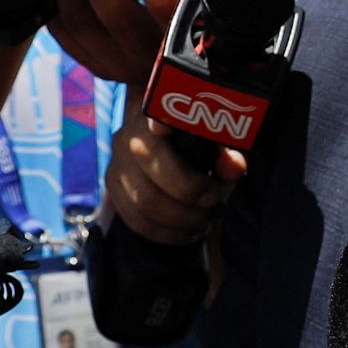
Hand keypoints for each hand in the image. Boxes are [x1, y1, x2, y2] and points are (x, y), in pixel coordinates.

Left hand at [0, 0, 185, 81]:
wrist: (171, 58)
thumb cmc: (196, 5)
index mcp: (184, 40)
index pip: (178, 28)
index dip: (166, 10)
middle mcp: (147, 59)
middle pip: (118, 23)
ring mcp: (112, 63)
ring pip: (80, 25)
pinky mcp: (86, 59)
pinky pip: (60, 28)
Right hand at [105, 113, 243, 244]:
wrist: (165, 145)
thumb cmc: (196, 143)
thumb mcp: (214, 145)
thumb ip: (225, 154)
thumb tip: (235, 168)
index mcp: (157, 114)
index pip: (155, 116)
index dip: (160, 124)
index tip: (167, 131)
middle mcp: (131, 135)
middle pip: (155, 171)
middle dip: (191, 196)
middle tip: (215, 206)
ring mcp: (117, 161)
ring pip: (145, 201)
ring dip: (181, 220)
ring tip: (204, 222)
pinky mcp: (112, 185)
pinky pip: (134, 220)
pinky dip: (165, 233)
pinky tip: (186, 232)